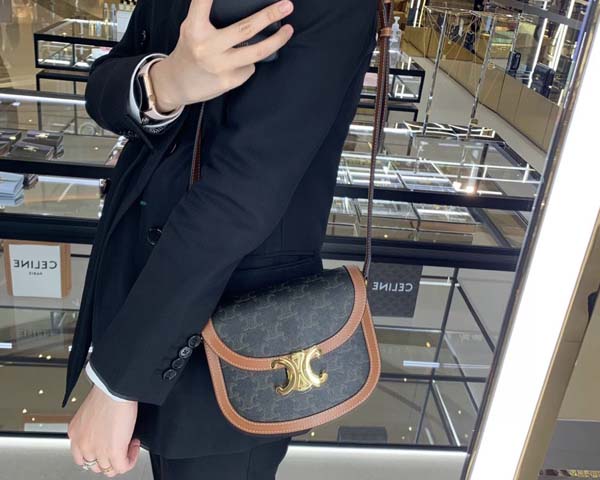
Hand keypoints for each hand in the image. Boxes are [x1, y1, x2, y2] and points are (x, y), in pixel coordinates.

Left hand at [68, 386, 139, 476]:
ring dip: (121, 459)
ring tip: (129, 444)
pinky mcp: (113, 452)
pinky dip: (131, 460)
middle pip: (95, 466)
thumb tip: (105, 429)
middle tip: (119, 446)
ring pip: (108, 469)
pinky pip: (123, 467)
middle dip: (109, 458)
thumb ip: (93, 425)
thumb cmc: (105, 392)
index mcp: (75, 433)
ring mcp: (97, 450)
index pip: (81, 457)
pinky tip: (134, 446)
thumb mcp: (91, 411)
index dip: (97, 454)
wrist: (114, 389)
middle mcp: (83, 444)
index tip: (106, 447)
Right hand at [149, 0, 293, 112]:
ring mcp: (219, 66)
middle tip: (287, 6)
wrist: (176, 84)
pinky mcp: (228, 81)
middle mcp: (207, 47)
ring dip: (276, 41)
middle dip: (269, 15)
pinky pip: (249, 67)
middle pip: (245, 29)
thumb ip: (209, 16)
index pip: (204, 2)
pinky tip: (241, 61)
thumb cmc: (190, 50)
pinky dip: (250, 61)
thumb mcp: (192, 28)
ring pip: (256, 52)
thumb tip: (246, 9)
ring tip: (288, 30)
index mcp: (194, 28)